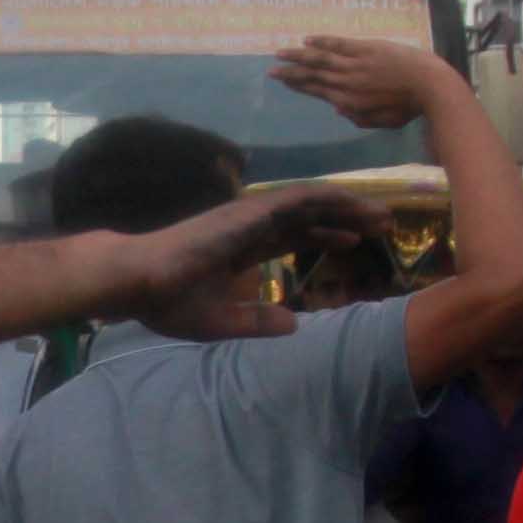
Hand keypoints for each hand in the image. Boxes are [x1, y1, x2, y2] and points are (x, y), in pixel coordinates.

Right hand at [98, 182, 375, 336]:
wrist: (139, 281)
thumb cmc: (168, 301)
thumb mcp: (222, 321)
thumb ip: (258, 321)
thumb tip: (295, 324)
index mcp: (241, 248)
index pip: (293, 235)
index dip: (325, 235)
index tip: (355, 242)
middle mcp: (249, 226)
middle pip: (309, 216)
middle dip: (346, 217)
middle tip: (382, 223)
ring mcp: (249, 215)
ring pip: (310, 203)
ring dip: (347, 206)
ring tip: (382, 214)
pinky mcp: (249, 212)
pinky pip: (296, 200)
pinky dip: (327, 199)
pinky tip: (353, 203)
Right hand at [268, 32, 452, 129]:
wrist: (427, 86)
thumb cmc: (408, 107)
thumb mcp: (381, 122)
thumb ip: (359, 118)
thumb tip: (338, 109)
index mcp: (348, 102)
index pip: (317, 91)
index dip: (298, 85)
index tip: (283, 81)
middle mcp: (345, 82)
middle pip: (312, 75)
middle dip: (290, 72)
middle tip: (271, 69)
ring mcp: (354, 64)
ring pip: (319, 58)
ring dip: (298, 55)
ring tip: (281, 52)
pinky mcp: (365, 49)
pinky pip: (338, 44)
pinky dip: (322, 42)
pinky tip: (308, 40)